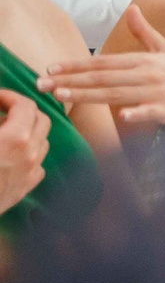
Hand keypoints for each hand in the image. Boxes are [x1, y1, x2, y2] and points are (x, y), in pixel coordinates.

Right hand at [0, 91, 46, 216]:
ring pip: (42, 141)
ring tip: (5, 130)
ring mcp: (31, 171)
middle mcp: (30, 153)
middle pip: (41, 120)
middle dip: (23, 110)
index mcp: (15, 138)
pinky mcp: (27, 186)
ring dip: (28, 130)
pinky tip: (10, 153)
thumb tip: (0, 111)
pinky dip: (28, 152)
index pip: (25, 105)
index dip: (9, 96)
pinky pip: (38, 163)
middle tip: (1, 110)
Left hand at [42, 8, 164, 149]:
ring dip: (89, 95)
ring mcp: (159, 92)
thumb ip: (146, 33)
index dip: (76, 65)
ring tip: (63, 96)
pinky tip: (122, 116)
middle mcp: (150, 74)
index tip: (51, 68)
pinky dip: (137, 113)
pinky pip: (150, 111)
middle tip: (44, 84)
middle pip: (103, 78)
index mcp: (146, 60)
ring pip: (117, 94)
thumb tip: (132, 9)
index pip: (104, 63)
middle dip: (71, 81)